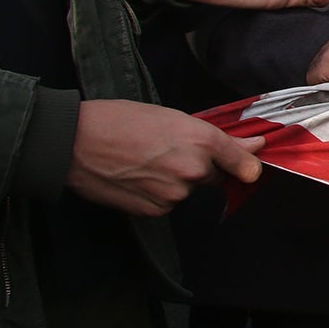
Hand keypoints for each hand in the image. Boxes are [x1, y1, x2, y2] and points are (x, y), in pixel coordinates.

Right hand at [66, 99, 266, 216]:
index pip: (243, 162)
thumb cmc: (119, 120)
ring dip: (174, 181)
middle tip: (166, 151)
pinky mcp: (155, 210)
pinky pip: (166, 203)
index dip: (246, 164)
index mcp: (201, 139)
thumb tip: (254, 147)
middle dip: (198, 166)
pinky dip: (156, 194)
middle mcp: (194, 169)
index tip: (248, 168)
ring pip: (186, 190)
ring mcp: (175, 193)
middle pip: (213, 176)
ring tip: (143, 161)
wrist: (74, 142)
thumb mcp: (171, 117)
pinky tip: (135, 178)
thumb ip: (214, 137)